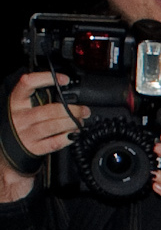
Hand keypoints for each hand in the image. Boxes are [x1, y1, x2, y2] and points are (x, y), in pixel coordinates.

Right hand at [1, 70, 84, 200]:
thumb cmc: (21, 123)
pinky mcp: (33, 148)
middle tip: (84, 110)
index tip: (64, 80)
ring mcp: (26, 134)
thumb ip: (40, 97)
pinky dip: (66, 138)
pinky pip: (53, 143)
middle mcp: (19, 117)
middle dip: (71, 109)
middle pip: (48, 109)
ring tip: (81, 122)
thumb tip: (65, 89)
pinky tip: (74, 135)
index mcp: (16, 101)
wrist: (7, 151)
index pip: (27, 83)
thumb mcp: (24, 107)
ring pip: (52, 126)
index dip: (46, 78)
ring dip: (71, 123)